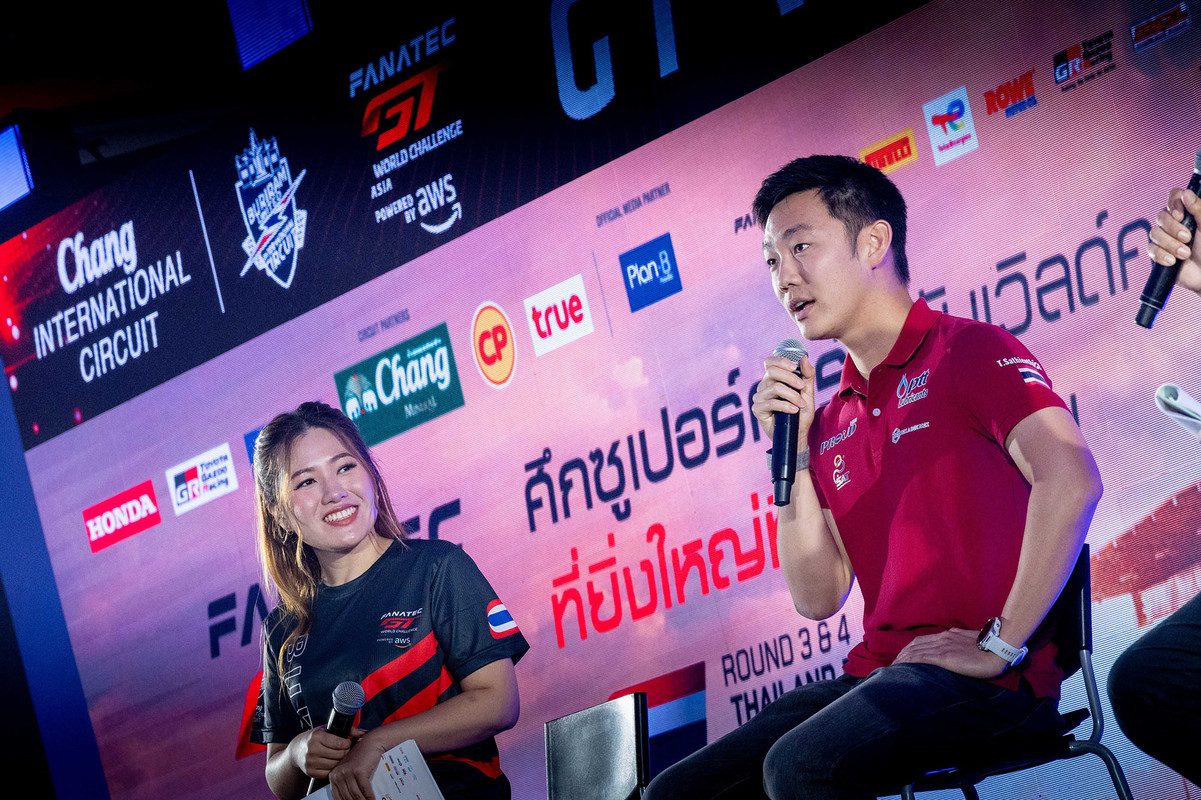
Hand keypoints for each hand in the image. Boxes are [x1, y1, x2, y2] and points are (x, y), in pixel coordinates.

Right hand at [287, 725, 361, 781]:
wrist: (296, 751)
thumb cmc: (315, 738)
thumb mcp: (327, 729)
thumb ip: (346, 729)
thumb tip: (362, 733)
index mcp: (316, 737)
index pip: (340, 743)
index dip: (347, 743)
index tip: (347, 742)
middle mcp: (312, 750)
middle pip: (339, 755)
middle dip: (345, 752)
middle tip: (344, 749)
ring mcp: (310, 762)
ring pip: (335, 764)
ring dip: (340, 761)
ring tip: (339, 755)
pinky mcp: (310, 772)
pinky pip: (328, 773)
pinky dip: (333, 768)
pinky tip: (332, 762)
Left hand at [328, 730, 385, 799]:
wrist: (371, 743)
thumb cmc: (362, 758)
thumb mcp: (350, 771)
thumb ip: (346, 784)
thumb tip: (350, 799)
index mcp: (333, 776)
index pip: (338, 797)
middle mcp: (338, 774)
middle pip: (347, 797)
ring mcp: (347, 772)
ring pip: (356, 794)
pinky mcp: (358, 771)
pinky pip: (364, 789)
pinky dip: (370, 796)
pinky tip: (373, 799)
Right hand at [752, 354, 815, 441]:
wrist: (798, 433)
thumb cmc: (801, 413)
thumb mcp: (808, 392)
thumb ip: (807, 375)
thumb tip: (804, 358)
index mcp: (773, 379)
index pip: (770, 362)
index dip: (781, 361)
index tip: (795, 367)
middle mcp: (764, 386)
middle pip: (772, 372)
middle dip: (790, 378)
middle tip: (802, 387)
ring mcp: (759, 397)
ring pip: (775, 388)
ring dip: (792, 395)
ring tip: (801, 404)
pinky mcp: (757, 409)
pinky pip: (771, 403)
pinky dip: (786, 406)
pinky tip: (794, 411)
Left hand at [893, 628, 1008, 679]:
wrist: (1000, 648)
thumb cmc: (991, 648)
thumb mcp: (972, 644)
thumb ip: (961, 648)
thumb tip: (958, 656)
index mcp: (948, 636)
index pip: (921, 641)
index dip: (910, 650)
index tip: (902, 658)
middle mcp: (942, 639)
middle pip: (914, 645)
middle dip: (901, 656)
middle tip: (893, 666)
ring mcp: (942, 646)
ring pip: (914, 651)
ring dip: (901, 660)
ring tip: (893, 670)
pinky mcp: (944, 656)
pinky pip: (920, 658)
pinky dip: (908, 663)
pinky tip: (902, 669)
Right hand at [1150, 187, 1200, 294]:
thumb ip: (1199, 209)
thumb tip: (1186, 193)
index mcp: (1188, 213)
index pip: (1174, 197)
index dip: (1174, 204)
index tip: (1181, 215)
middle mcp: (1174, 223)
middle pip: (1161, 216)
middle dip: (1173, 228)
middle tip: (1188, 238)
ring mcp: (1165, 238)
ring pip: (1154, 233)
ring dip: (1170, 244)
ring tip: (1185, 254)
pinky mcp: (1158, 253)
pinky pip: (1151, 249)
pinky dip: (1162, 255)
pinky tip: (1173, 261)